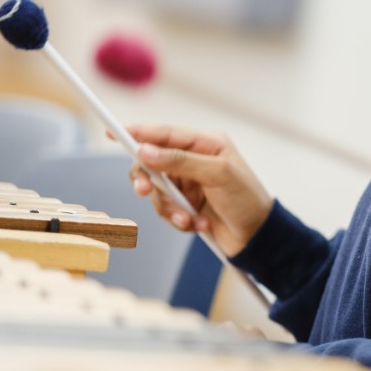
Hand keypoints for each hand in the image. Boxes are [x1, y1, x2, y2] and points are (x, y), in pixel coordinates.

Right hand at [122, 125, 273, 256]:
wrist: (257, 237)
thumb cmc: (247, 200)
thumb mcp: (218, 174)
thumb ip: (181, 161)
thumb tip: (146, 151)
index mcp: (205, 144)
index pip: (165, 134)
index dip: (138, 133)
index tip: (113, 132)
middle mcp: (193, 161)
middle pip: (152, 163)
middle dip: (147, 180)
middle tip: (144, 191)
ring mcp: (188, 184)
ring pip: (155, 191)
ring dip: (169, 208)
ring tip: (189, 218)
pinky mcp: (185, 205)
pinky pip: (165, 210)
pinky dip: (178, 219)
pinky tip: (198, 224)